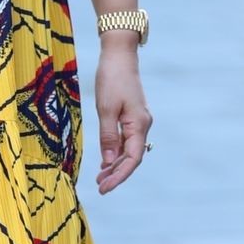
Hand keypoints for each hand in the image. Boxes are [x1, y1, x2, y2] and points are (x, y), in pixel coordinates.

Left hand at [94, 43, 152, 193]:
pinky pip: (126, 140)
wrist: (119, 56)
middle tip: (100, 186)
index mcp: (139, 124)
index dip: (119, 175)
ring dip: (115, 164)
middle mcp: (142, 125)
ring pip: (129, 150)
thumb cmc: (112, 79)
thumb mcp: (105, 108)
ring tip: (100, 177)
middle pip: (132, 157)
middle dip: (116, 173)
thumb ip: (108, 136)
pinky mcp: (132, 117)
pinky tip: (106, 161)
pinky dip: (116, 152)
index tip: (105, 187)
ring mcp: (138, 121)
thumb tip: (108, 161)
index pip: (132, 158)